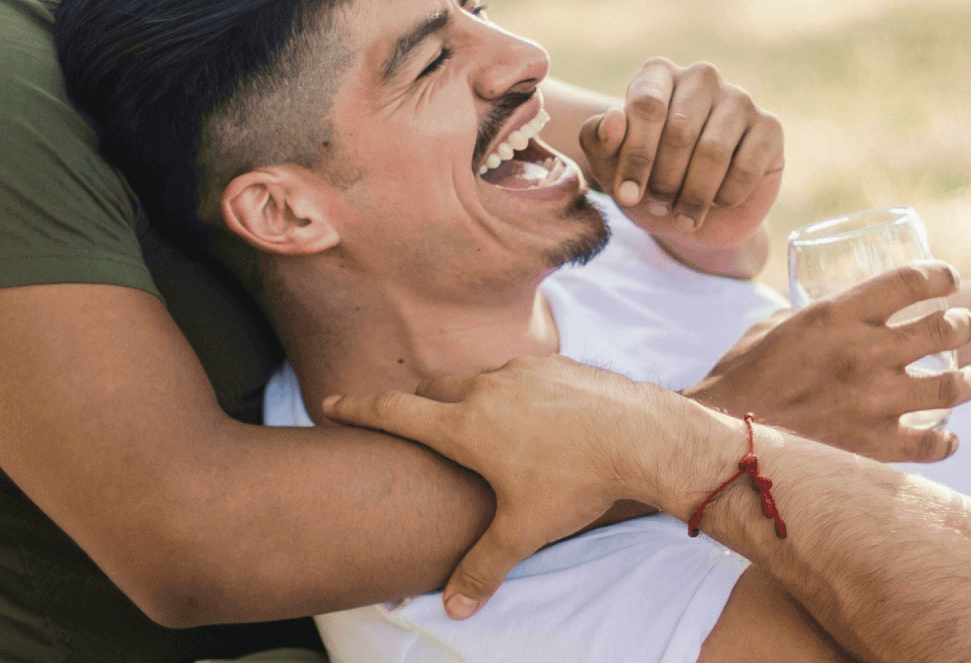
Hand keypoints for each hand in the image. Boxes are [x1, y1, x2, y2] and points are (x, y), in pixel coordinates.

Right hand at [322, 356, 729, 619]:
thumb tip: (455, 606)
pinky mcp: (554, 363)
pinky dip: (510, 390)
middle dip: (414, 404)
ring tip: (477, 426)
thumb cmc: (577, 481)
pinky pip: (517, 373)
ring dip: (466, 396)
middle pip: (430, 388)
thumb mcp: (525, 530)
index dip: (356, 408)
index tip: (330, 402)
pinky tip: (531, 417)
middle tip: (408, 424)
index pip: (394, 411)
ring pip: (476, 377)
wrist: (641, 435)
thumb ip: (484, 565)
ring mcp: (521, 370)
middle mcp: (484, 388)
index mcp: (464, 425)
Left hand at [577, 58, 782, 249]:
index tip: (626, 195)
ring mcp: (739, 98)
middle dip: (664, 179)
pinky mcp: (769, 127)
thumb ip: (599, 141)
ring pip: (714, 151)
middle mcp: (701, 77)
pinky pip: (747, 167)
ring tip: (683, 213)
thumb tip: (613, 118)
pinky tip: (717, 203)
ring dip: (693, 194)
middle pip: (680, 130)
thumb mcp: (611, 168)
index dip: (635, 156)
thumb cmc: (646, 181)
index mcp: (657, 74)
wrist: (691, 215)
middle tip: (658, 206)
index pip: (646, 105)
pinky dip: (726, 197)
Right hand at [685, 260, 970, 462]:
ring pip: (952, 385)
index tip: (947, 277)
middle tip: (964, 326)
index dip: (939, 275)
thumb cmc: (739, 380)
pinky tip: (947, 438)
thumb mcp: (772, 328)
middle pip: (944, 328)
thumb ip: (807, 317)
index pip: (909, 281)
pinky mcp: (874, 447)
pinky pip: (933, 445)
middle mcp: (864, 353)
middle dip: (964, 324)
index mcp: (836, 315)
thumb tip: (826, 314)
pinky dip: (946, 442)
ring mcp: (874, 402)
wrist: (726, 442)